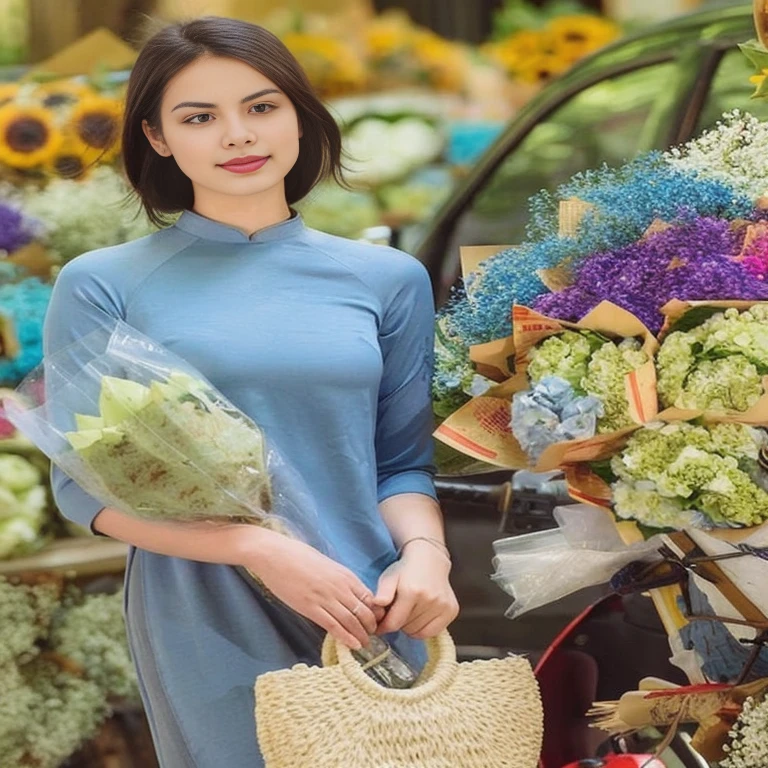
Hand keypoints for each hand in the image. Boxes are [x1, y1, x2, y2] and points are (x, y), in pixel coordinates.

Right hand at [248, 530, 384, 649]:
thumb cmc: (298, 555)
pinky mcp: (311, 608)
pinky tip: (353, 645)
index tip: (376, 621)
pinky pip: (333, 626)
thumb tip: (346, 588)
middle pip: (364, 611)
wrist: (275, 555)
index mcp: (345, 575)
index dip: (375, 612)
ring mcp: (326, 598)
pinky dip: (345, 637)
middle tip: (371, 636)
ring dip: (360, 635)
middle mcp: (340, 587)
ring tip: (364, 644)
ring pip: (351, 621)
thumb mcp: (326, 563)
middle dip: (370, 626)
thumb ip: (338, 577)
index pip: (369, 597)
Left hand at [372, 541, 458, 638]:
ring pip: (419, 632)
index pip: (394, 623)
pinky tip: (421, 615)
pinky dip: (424, 629)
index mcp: (411, 591)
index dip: (384, 627)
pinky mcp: (452, 610)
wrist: (429, 559)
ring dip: (411, 626)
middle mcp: (430, 599)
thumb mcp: (388, 577)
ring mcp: (443, 605)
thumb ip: (382, 593)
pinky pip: (433, 632)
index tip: (379, 626)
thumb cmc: (406, 569)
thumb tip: (377, 605)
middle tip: (398, 611)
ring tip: (409, 611)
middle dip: (398, 623)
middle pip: (406, 628)